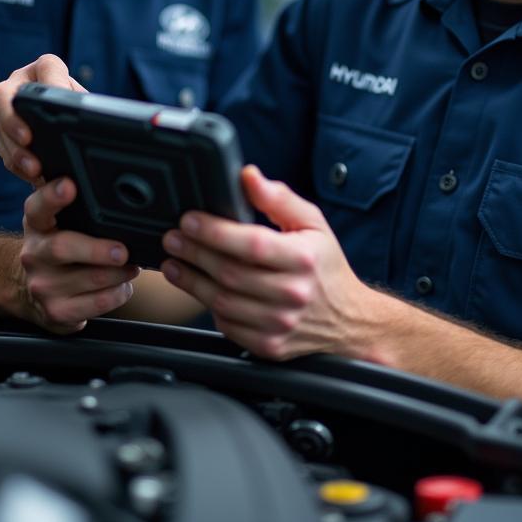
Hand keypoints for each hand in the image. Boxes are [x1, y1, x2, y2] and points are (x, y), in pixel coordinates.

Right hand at [0, 54, 83, 184]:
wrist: (71, 128)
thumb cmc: (80, 111)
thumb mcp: (85, 106)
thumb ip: (85, 107)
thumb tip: (87, 117)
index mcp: (46, 71)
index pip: (47, 67)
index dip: (52, 80)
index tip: (60, 98)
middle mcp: (19, 85)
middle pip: (1, 95)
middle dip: (12, 119)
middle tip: (28, 138)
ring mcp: (5, 110)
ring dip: (15, 150)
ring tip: (34, 168)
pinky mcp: (1, 134)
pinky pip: (2, 149)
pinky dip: (17, 164)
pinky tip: (33, 175)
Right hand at [14, 174, 138, 333]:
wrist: (27, 290)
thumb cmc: (57, 246)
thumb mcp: (55, 220)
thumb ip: (73, 201)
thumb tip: (110, 179)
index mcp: (37, 224)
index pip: (38, 206)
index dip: (52, 195)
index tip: (69, 186)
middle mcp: (34, 254)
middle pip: (62, 248)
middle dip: (97, 249)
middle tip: (122, 250)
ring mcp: (43, 286)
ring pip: (91, 278)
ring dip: (121, 272)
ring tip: (132, 265)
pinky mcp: (57, 312)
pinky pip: (98, 303)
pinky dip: (119, 292)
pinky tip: (123, 285)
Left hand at [158, 166, 380, 359]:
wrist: (349, 320)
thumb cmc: (326, 266)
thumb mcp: (313, 223)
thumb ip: (278, 198)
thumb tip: (248, 176)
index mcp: (303, 259)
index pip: (251, 244)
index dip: (215, 231)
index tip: (189, 220)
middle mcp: (292, 294)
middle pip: (230, 273)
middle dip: (194, 252)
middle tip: (172, 238)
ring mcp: (280, 324)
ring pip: (222, 302)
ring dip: (191, 281)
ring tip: (174, 263)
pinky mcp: (269, 346)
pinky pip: (227, 326)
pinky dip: (208, 307)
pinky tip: (199, 289)